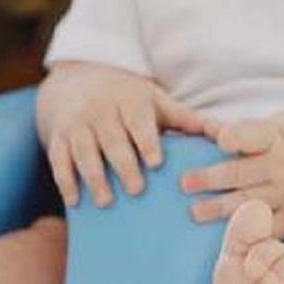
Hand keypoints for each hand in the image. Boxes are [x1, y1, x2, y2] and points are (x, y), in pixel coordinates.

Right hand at [38, 65, 213, 207]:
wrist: (77, 81)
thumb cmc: (128, 99)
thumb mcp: (156, 101)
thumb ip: (187, 120)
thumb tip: (226, 135)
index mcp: (128, 100)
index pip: (137, 119)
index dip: (146, 140)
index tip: (156, 162)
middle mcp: (99, 110)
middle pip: (111, 138)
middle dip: (123, 164)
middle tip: (137, 190)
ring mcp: (76, 124)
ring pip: (83, 150)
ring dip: (93, 176)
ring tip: (106, 201)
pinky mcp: (56, 137)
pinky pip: (58, 159)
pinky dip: (65, 180)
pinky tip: (75, 202)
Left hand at [179, 111, 283, 236]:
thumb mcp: (277, 123)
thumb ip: (241, 129)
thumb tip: (203, 129)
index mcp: (278, 138)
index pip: (255, 136)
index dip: (236, 137)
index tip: (218, 140)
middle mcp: (283, 167)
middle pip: (244, 173)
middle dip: (213, 178)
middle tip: (185, 183)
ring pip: (251, 203)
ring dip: (221, 209)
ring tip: (195, 212)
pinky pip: (269, 230)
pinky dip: (249, 236)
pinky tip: (225, 241)